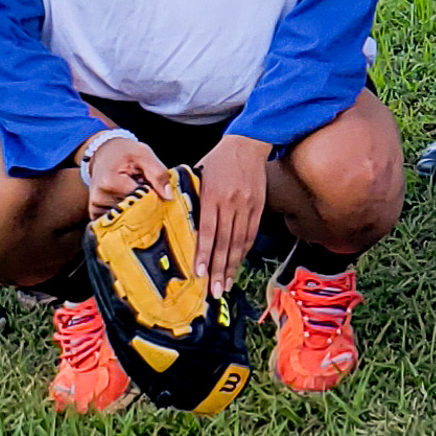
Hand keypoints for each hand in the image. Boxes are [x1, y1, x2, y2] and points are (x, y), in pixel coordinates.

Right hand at [85, 134, 169, 216]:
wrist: (104, 153)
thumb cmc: (125, 153)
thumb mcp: (144, 155)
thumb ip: (158, 174)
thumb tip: (168, 197)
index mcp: (110, 182)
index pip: (140, 199)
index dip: (154, 197)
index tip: (160, 193)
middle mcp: (100, 198)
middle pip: (133, 211)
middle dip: (147, 206)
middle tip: (152, 194)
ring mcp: (96, 208)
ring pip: (127, 217)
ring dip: (138, 209)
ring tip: (138, 194)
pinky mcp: (96, 213)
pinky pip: (117, 221)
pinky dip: (128, 215)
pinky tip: (131, 203)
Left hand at [195, 133, 270, 298]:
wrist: (249, 144)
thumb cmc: (219, 159)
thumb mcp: (198, 174)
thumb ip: (189, 197)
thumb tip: (176, 220)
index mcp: (213, 196)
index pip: (208, 231)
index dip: (205, 254)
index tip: (200, 274)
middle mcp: (232, 203)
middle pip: (226, 242)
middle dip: (220, 269)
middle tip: (215, 291)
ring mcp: (248, 205)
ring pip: (240, 241)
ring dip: (233, 265)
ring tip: (227, 284)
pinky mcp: (259, 206)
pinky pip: (251, 233)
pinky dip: (244, 250)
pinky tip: (238, 263)